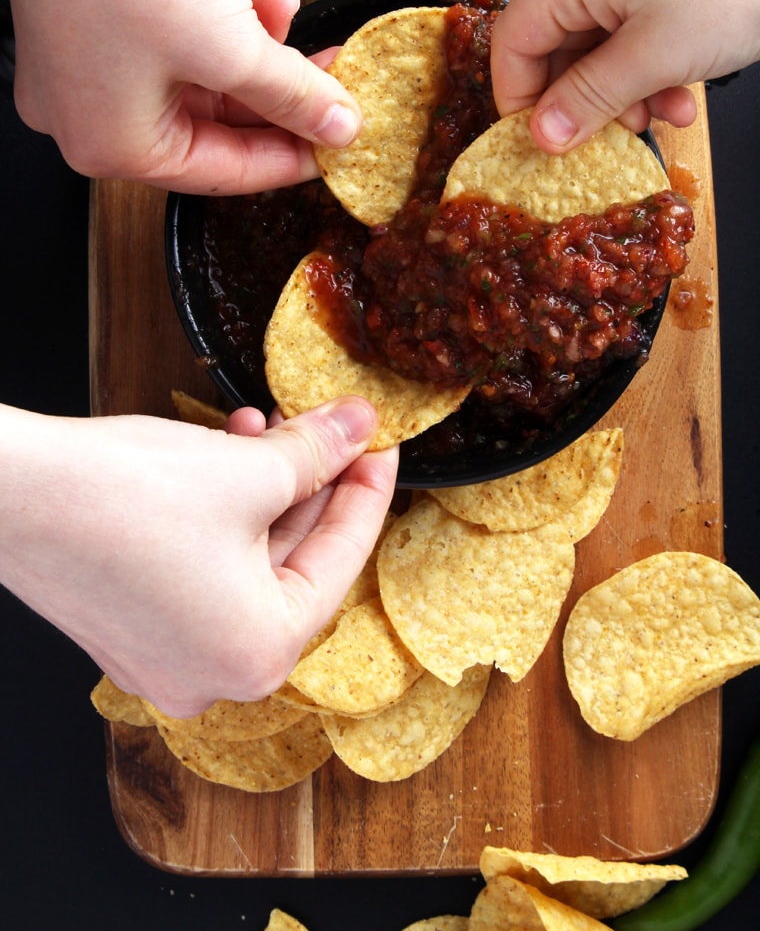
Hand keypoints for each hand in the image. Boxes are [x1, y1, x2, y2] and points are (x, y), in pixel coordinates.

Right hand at [0, 0, 359, 194]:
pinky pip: (173, 38)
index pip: (222, 174)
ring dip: (251, 43)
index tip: (338, 144)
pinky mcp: (94, 17)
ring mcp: (86, 66)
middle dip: (276, 90)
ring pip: (198, 76)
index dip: (290, 158)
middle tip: (331, 74)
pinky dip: (214, 16)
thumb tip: (340, 130)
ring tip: (286, 3)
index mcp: (113, 147)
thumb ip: (294, 99)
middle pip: (212, 125)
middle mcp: (90, 116)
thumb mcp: (232, 48)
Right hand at [0, 398, 397, 715]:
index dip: (367, 493)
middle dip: (312, 487)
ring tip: (267, 429)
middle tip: (332, 432)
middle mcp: (212, 675)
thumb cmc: (121, 497)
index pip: (341, 562)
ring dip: (264, 492)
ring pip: (244, 564)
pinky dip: (224, 517)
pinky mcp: (131, 628)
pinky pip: (203, 572)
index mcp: (256, 655)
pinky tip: (226, 457)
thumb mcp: (246, 471)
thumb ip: (318, 453)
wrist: (4, 492)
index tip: (381, 447)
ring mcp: (165, 657)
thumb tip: (359, 426)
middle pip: (291, 565)